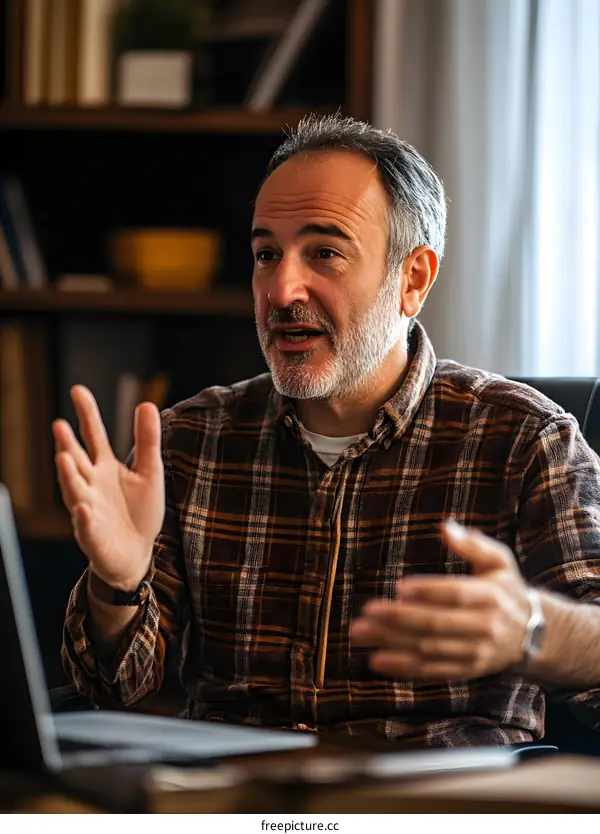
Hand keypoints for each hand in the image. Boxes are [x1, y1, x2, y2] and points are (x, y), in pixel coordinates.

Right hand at [53, 385, 164, 590]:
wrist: (137, 554)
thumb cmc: (139, 511)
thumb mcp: (149, 471)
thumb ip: (147, 440)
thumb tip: (146, 402)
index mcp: (105, 468)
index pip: (93, 435)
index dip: (86, 414)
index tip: (77, 389)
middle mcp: (91, 485)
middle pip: (76, 460)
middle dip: (67, 444)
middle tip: (59, 424)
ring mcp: (88, 510)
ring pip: (74, 490)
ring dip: (67, 476)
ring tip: (63, 458)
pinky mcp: (93, 535)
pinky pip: (86, 526)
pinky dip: (84, 517)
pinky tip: (83, 507)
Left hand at [351, 521, 531, 680]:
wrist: (533, 634)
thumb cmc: (505, 588)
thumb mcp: (499, 561)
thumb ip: (473, 544)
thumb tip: (445, 527)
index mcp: (492, 597)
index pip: (456, 594)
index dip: (428, 591)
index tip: (398, 588)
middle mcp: (486, 627)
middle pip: (437, 624)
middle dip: (399, 619)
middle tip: (367, 612)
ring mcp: (476, 653)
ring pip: (429, 649)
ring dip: (392, 643)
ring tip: (361, 634)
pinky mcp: (467, 670)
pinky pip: (432, 671)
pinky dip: (404, 668)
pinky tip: (377, 660)